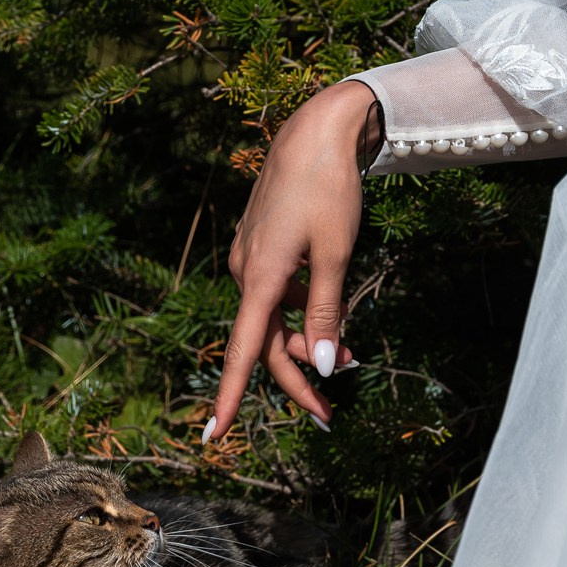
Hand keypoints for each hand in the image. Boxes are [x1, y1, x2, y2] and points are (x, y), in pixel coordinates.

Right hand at [210, 80, 379, 439]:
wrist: (315, 131)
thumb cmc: (328, 189)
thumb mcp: (335, 254)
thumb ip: (326, 314)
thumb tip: (324, 368)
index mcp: (258, 278)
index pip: (243, 352)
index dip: (230, 397)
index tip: (216, 435)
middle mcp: (245, 273)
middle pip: (264, 344)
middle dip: (299, 378)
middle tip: (331, 415)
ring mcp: (250, 259)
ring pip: (273, 321)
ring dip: (307, 343)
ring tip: (351, 355)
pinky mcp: (260, 248)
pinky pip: (276, 296)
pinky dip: (301, 314)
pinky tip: (330, 311)